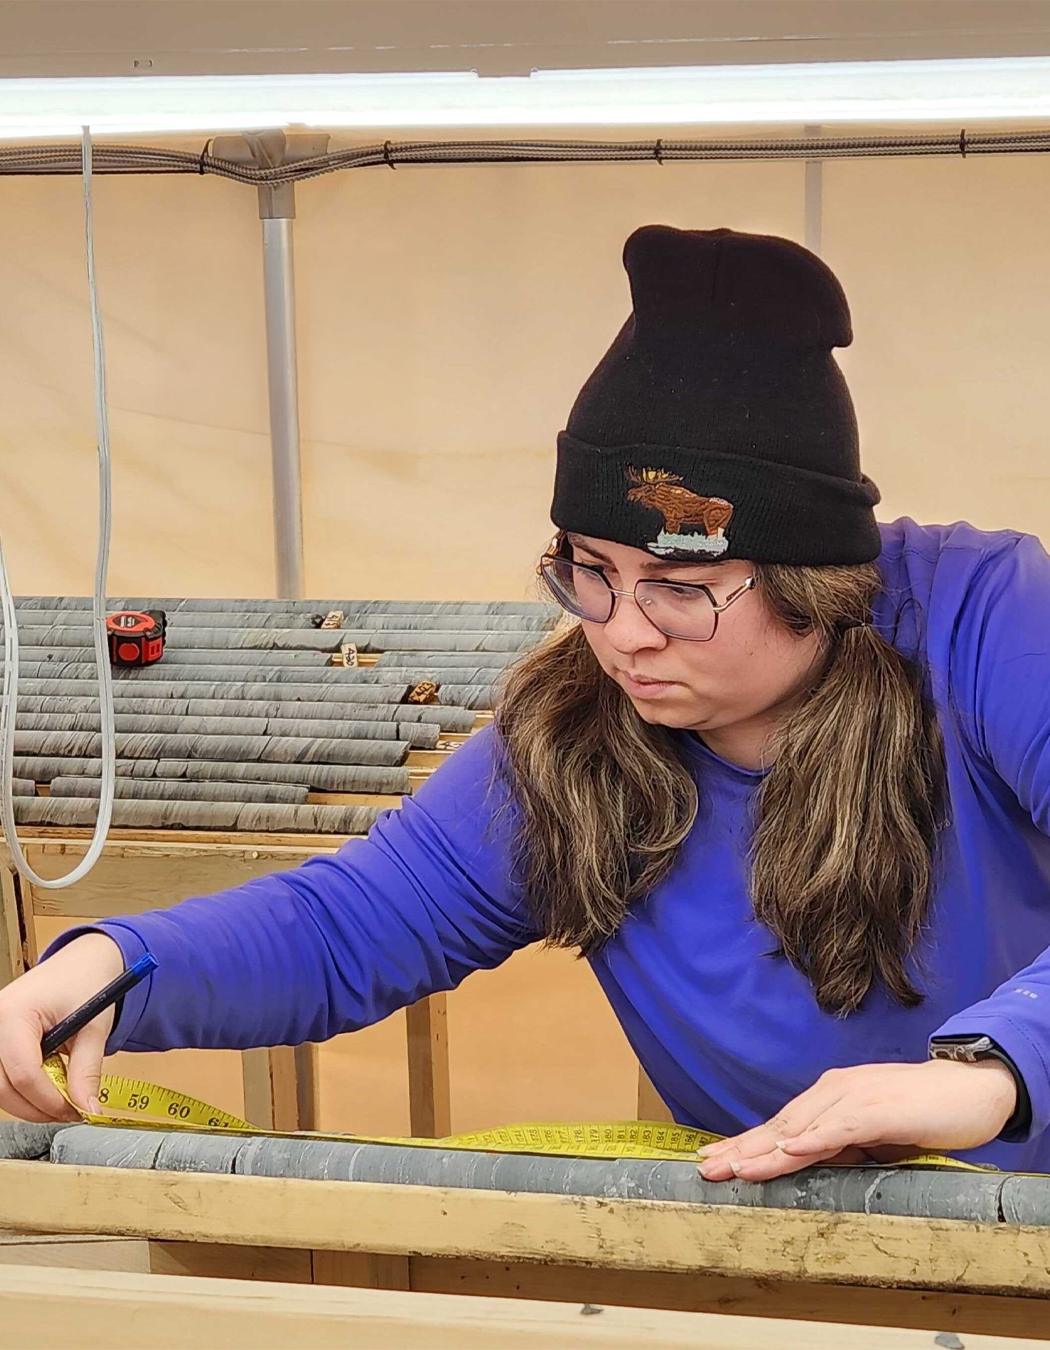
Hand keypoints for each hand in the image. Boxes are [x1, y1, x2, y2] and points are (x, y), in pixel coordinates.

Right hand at [0, 933, 123, 1121]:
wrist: (82, 963)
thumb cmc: (87, 984)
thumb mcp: (94, 1028)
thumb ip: (87, 1071)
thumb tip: (87, 1110)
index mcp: (16, 1012)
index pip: (23, 1072)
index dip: (48, 1100)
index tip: (75, 1110)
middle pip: (3, 1086)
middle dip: (37, 1107)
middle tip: (70, 1112)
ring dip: (29, 1101)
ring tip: (62, 1099)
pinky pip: (2, 1075)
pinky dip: (24, 1087)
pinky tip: (48, 1085)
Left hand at [697, 1059, 1017, 1181]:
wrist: (968, 1088)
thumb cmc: (920, 1111)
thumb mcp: (871, 1134)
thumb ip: (841, 1144)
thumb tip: (810, 1162)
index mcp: (830, 1097)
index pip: (781, 1125)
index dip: (747, 1143)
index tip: (714, 1158)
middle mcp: (834, 1092)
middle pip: (780, 1125)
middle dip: (742, 1147)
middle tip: (706, 1167)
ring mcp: (855, 1098)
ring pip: (802, 1127)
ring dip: (767, 1149)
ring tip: (736, 1168)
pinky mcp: (879, 1109)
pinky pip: (840, 1127)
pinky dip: (815, 1139)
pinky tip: (792, 1150)